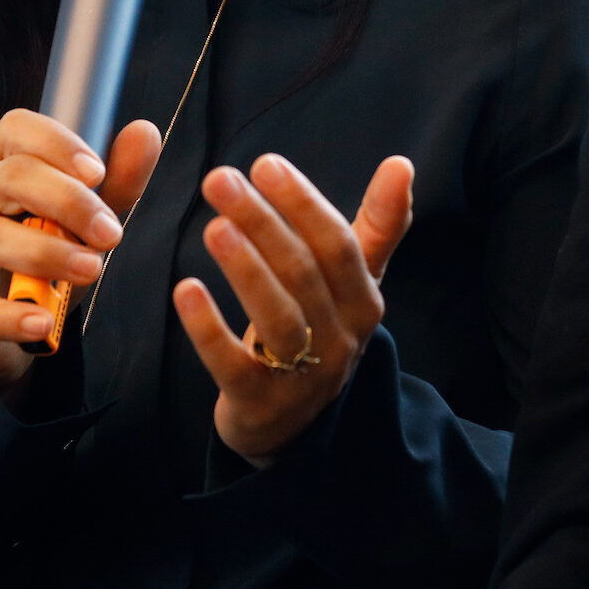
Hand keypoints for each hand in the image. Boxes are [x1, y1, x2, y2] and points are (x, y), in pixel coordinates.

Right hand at [0, 110, 160, 388]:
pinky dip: (8, 315)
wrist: (4, 328)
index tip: (98, 173)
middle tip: (111, 235)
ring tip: (91, 270)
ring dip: (45, 253)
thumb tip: (145, 132)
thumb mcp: (85, 224)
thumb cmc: (44, 262)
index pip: (16, 131)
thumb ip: (117, 183)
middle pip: (10, 177)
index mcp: (1, 168)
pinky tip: (42, 322)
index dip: (56, 144)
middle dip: (67, 202)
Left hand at [172, 153, 413, 464]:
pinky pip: (234, 366)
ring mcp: (304, 376)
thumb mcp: (352, 283)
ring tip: (212, 228)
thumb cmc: (320, 331)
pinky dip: (209, 329)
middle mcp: (341, 339)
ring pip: (278, 318)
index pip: (339, 245)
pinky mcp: (259, 404)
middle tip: (220, 180)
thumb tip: (402, 164)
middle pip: (303, 273)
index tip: (266, 164)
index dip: (303, 204)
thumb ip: (377, 225)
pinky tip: (185, 290)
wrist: (294, 425)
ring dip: (245, 270)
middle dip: (262, 222)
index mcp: (363, 302)